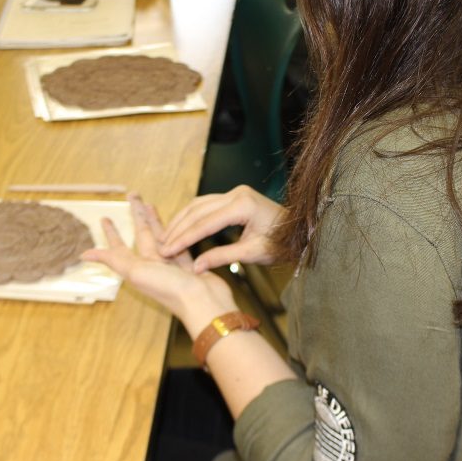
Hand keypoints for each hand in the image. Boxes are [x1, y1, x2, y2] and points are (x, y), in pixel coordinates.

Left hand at [81, 194, 237, 338]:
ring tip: (150, 204)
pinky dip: (176, 232)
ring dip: (155, 221)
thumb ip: (114, 260)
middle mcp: (152, 265)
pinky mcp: (188, 264)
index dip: (112, 233)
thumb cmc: (169, 289)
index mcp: (137, 267)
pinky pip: (179, 243)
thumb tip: (84, 255)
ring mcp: (170, 264)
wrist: (202, 303)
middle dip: (136, 215)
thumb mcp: (137, 272)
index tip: (104, 218)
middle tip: (133, 195)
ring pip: (161, 236)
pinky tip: (176, 222)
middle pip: (142, 234)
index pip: (120, 246)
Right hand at [159, 185, 286, 272]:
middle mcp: (237, 194)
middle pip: (197, 211)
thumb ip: (222, 257)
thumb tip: (196, 267)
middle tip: (160, 246)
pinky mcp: (235, 196)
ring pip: (199, 204)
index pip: (204, 224)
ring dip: (181, 220)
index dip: (183, 239)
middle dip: (177, 229)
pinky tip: (181, 227)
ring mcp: (236, 193)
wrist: (301, 232)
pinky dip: (192, 215)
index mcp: (242, 206)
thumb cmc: (281, 244)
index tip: (166, 251)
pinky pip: (207, 204)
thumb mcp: (252, 254)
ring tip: (165, 237)